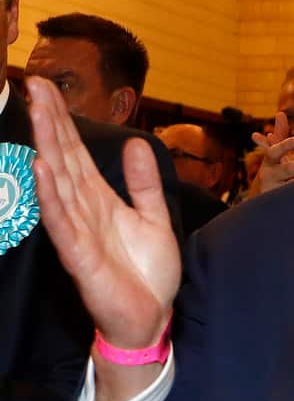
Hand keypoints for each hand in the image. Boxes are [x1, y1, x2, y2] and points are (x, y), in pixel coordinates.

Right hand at [28, 78, 178, 400]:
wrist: (151, 317)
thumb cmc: (147, 271)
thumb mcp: (153, 217)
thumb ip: (144, 182)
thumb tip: (135, 143)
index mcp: (99, 199)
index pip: (76, 152)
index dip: (62, 120)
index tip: (46, 86)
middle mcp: (83, 209)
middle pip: (62, 158)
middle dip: (48, 122)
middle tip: (33, 83)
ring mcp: (78, 231)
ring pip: (58, 182)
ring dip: (46, 148)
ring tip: (35, 113)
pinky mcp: (79, 256)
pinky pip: (62, 222)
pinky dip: (51, 196)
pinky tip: (42, 171)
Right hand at [245, 112, 293, 198]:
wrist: (261, 201)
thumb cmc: (275, 170)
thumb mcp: (275, 154)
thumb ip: (279, 134)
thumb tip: (280, 113)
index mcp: (269, 161)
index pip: (275, 151)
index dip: (285, 145)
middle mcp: (270, 176)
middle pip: (290, 170)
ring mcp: (276, 192)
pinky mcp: (285, 205)